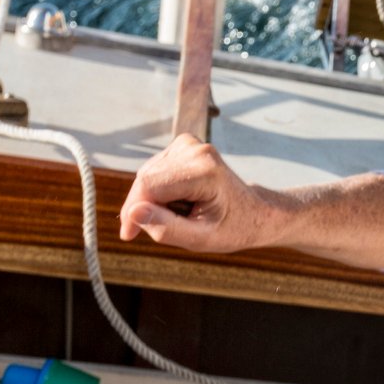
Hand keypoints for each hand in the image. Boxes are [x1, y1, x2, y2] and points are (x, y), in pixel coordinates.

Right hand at [119, 133, 282, 253]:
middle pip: (145, 179)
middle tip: (159, 228)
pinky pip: (154, 171)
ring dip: (153, 199)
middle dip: (143, 207)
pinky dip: (159, 190)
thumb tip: (133, 213)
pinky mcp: (183, 145)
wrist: (255, 212)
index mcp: (205, 172)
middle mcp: (196, 150)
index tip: (128, 235)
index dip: (133, 211)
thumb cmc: (233, 228)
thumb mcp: (201, 239)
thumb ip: (166, 228)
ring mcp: (190, 144)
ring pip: (147, 175)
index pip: (149, 186)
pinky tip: (180, 201)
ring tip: (180, 213)